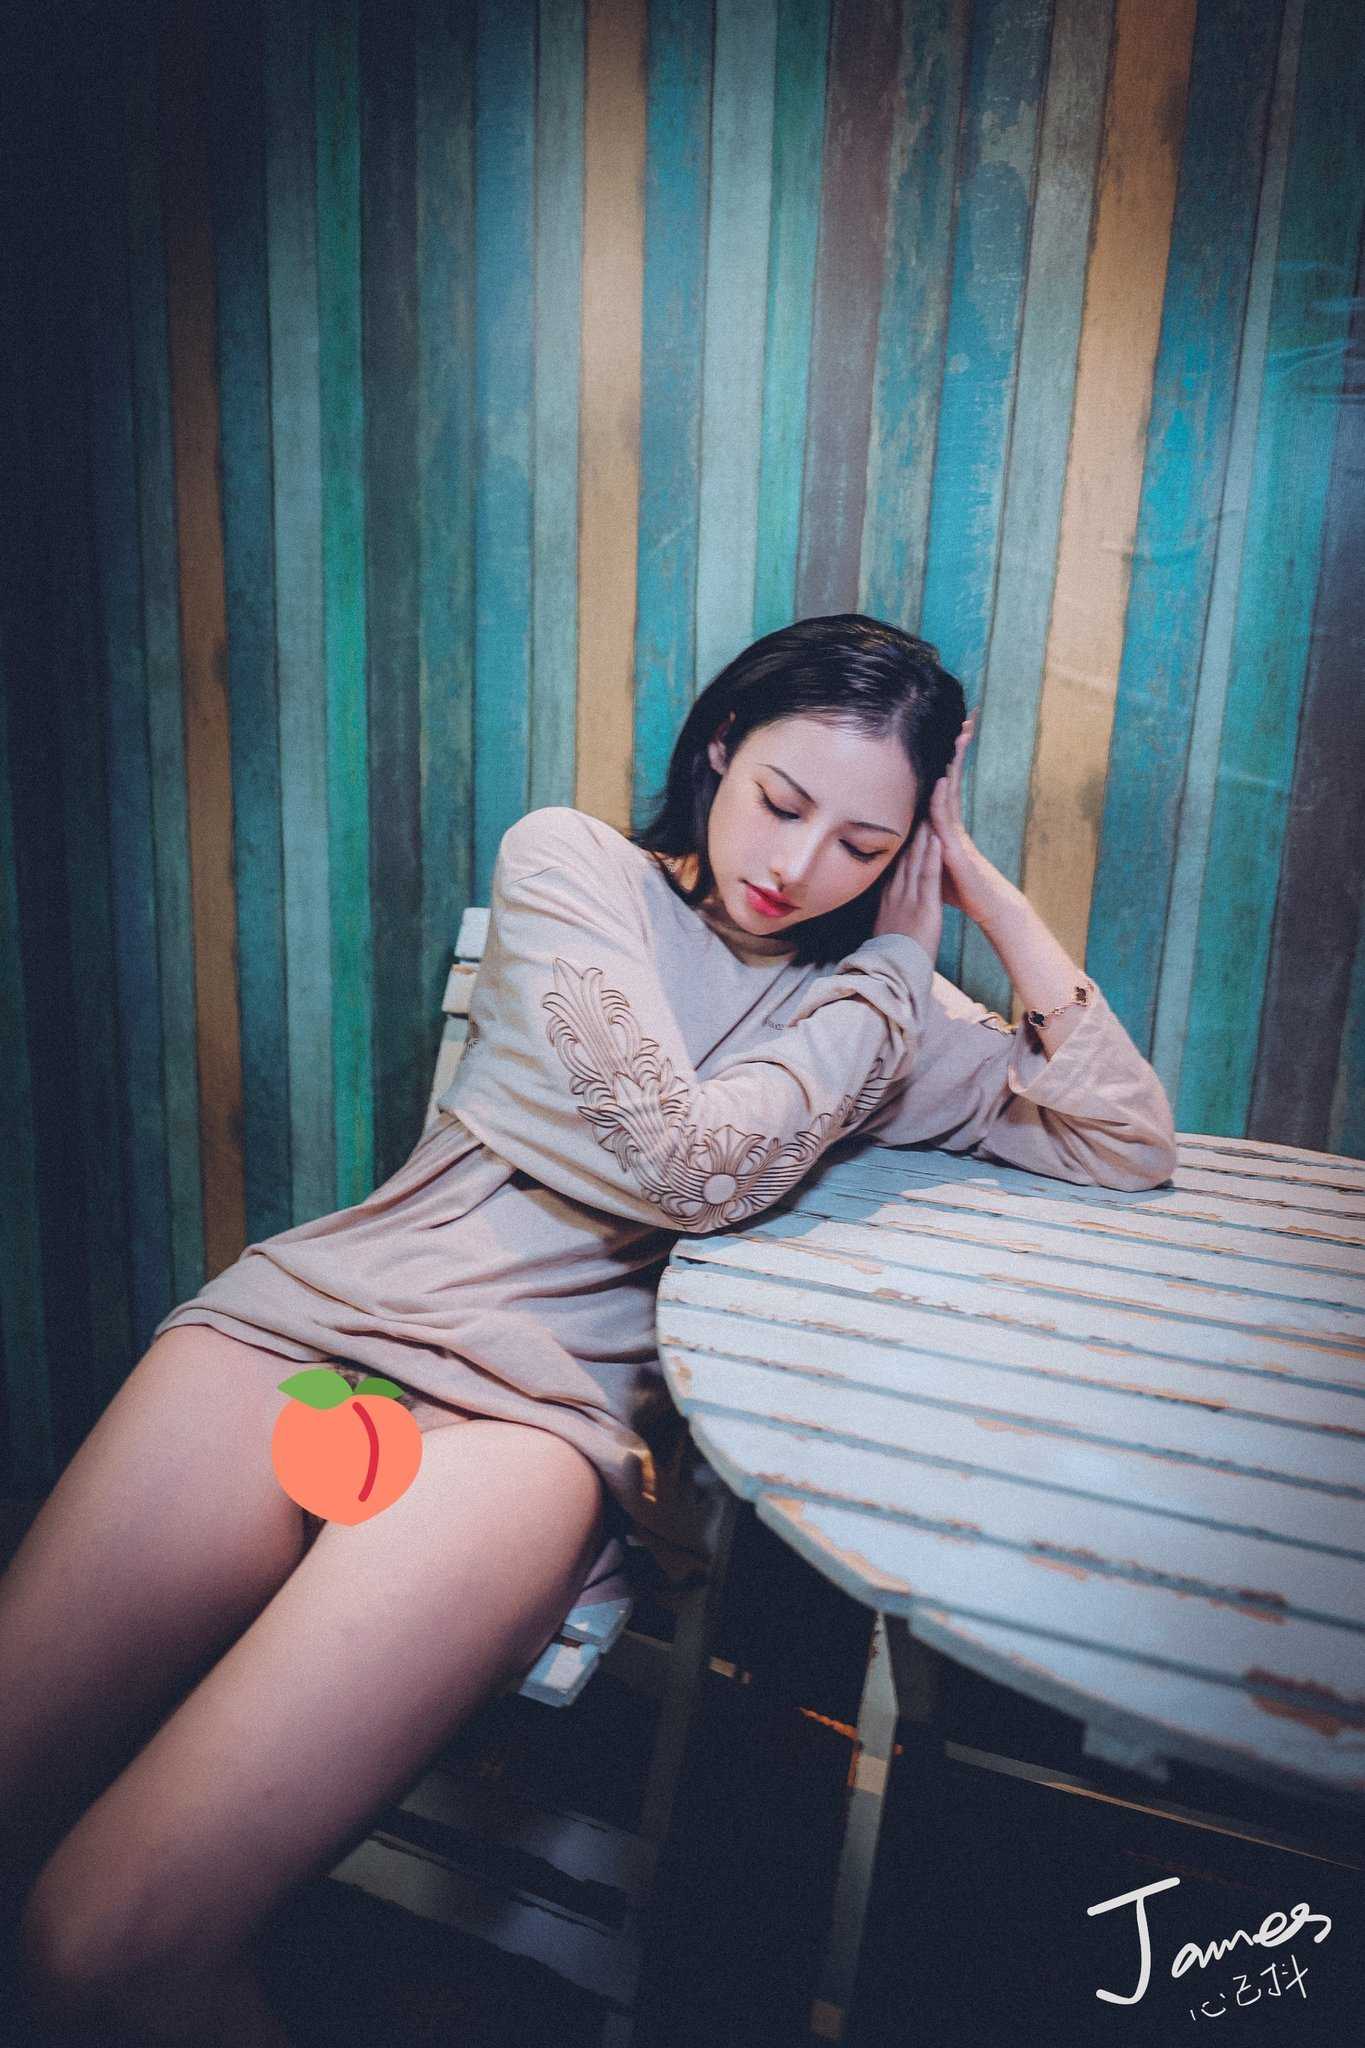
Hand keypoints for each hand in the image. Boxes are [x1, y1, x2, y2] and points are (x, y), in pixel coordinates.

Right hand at [872, 812, 943, 960]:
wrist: (892, 976)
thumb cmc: (890, 960)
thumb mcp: (883, 933)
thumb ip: (884, 917)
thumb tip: (882, 914)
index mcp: (887, 902)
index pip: (894, 868)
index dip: (898, 846)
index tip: (900, 826)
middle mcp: (896, 896)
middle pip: (903, 859)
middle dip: (909, 834)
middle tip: (913, 809)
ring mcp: (909, 900)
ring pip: (915, 863)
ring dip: (922, 838)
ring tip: (927, 813)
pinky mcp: (925, 908)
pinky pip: (929, 877)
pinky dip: (932, 857)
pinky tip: (936, 839)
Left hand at [927, 714, 1010, 926]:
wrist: (987, 907)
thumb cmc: (962, 887)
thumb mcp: (935, 861)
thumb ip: (923, 846)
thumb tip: (906, 838)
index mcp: (946, 825)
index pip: (944, 784)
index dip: (945, 759)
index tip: (950, 733)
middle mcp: (952, 824)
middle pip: (952, 778)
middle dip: (957, 750)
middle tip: (964, 719)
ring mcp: (956, 834)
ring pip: (951, 792)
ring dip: (954, 764)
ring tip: (957, 736)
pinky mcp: (956, 849)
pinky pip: (946, 820)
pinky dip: (942, 799)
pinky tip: (941, 781)